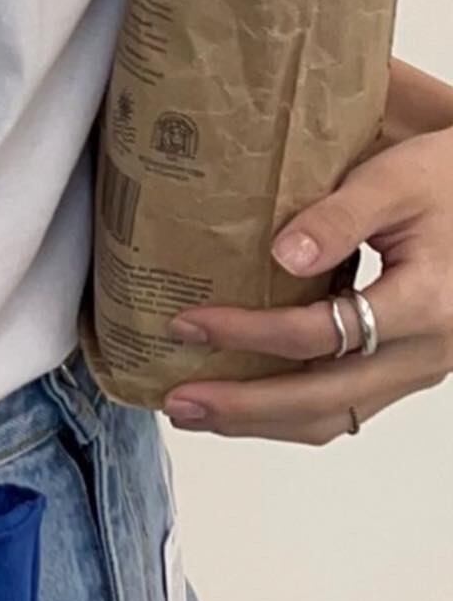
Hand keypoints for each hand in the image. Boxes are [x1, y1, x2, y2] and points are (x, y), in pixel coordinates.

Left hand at [162, 68, 452, 443]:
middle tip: (177, 401)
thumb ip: (342, 216)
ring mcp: (418, 370)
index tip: (188, 323)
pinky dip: (287, 411)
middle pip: (320, 400)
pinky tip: (245, 399)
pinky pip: (343, 407)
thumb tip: (284, 256)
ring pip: (331, 416)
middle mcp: (425, 352)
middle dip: (240, 407)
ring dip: (258, 422)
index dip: (247, 334)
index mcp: (424, 303)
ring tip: (197, 411)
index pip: (319, 335)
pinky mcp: (407, 371)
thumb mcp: (400, 178)